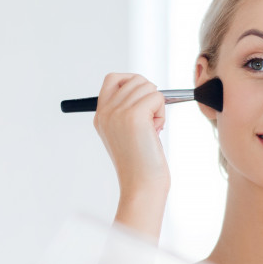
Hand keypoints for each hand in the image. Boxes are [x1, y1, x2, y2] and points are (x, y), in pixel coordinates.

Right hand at [93, 73, 169, 238]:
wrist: (141, 185)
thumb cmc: (140, 164)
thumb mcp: (125, 132)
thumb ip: (127, 110)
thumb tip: (146, 88)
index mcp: (100, 115)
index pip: (113, 78)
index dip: (133, 83)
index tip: (143, 101)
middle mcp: (106, 112)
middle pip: (136, 80)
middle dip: (150, 97)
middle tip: (149, 123)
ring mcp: (118, 112)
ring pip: (149, 87)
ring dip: (157, 107)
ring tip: (151, 130)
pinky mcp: (134, 115)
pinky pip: (158, 97)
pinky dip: (162, 114)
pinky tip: (155, 132)